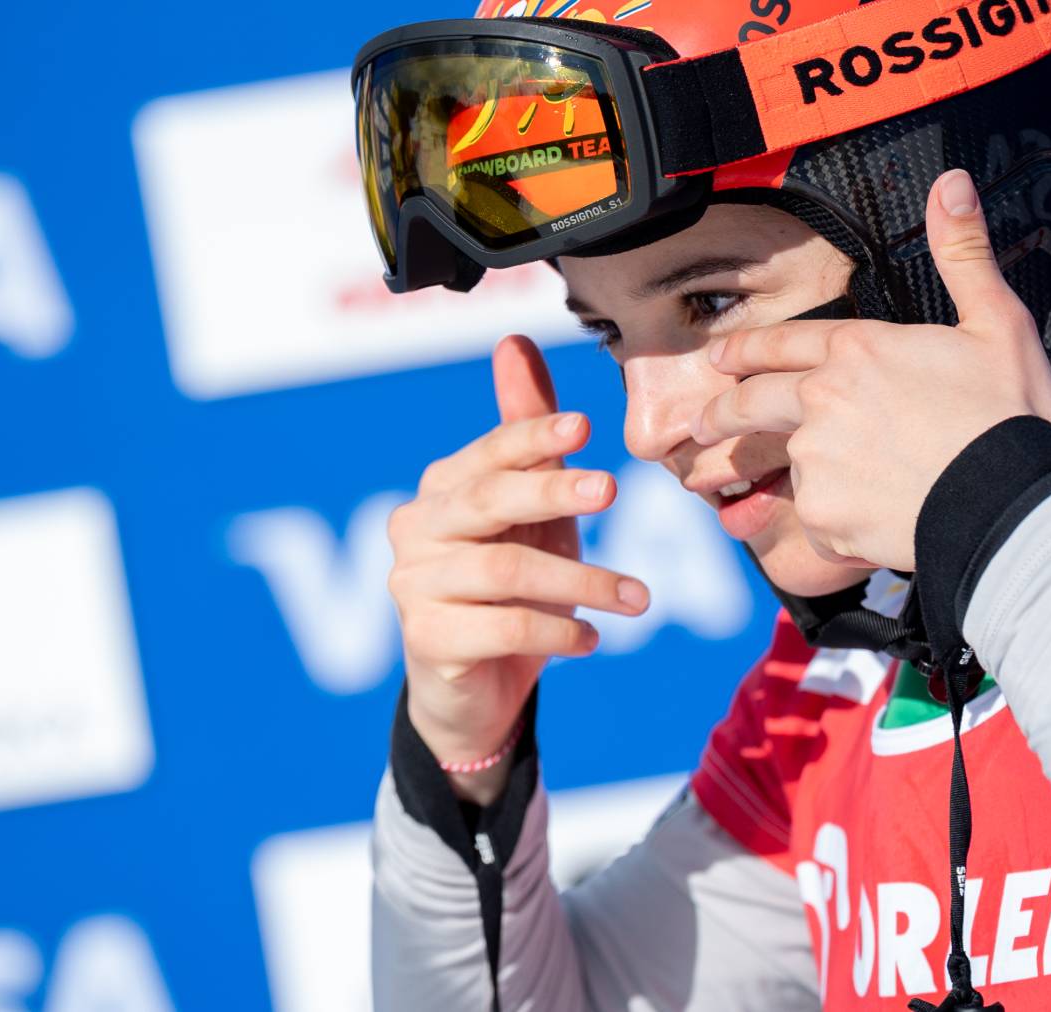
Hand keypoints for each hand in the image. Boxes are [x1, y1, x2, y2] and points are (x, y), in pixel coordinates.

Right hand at [386, 335, 648, 803]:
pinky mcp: (426, 642)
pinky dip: (557, 630)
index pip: (489, 452)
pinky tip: (593, 639)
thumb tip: (514, 341)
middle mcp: (415, 529)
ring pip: (503, 570)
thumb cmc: (509, 582)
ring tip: (638, 599)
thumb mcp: (531, 509)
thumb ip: (525, 433)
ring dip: (581, 581)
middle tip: (612, 490)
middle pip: (488, 501)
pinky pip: (501, 628)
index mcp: (442, 488)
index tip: (585, 426)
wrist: (475, 688)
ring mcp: (412, 586)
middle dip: (552, 490)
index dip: (532, 434)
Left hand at [692, 169, 1050, 569]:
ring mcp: (816, 459)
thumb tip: (952, 181)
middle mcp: (822, 399)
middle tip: (700, 427)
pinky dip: (829, 524)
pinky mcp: (822, 514)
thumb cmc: (1011, 416)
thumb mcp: (998, 323)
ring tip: (782, 492)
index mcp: (859, 349)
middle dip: (720, 414)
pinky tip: (857, 525)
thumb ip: (963, 253)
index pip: (782, 341)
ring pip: (787, 465)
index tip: (718, 361)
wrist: (1012, 505)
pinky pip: (813, 520)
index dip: (746, 350)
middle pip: (752, 402)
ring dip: (785, 476)